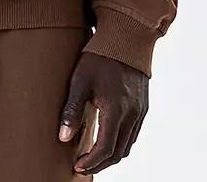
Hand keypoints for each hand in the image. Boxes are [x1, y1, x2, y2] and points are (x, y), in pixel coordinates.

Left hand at [58, 52, 147, 174]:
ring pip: (128, 146)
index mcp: (116, 110)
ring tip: (93, 157)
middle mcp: (132, 115)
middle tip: (83, 166)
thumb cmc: (99, 58)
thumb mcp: (80, 81)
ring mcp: (140, 112)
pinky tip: (107, 139)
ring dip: (111, 156)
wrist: (125, 39)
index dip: (91, 162)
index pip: (105, 148)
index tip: (77, 167)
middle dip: (101, 163)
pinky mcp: (143, 107)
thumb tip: (63, 137)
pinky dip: (120, 143)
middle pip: (119, 152)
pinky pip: (133, 134)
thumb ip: (72, 110)